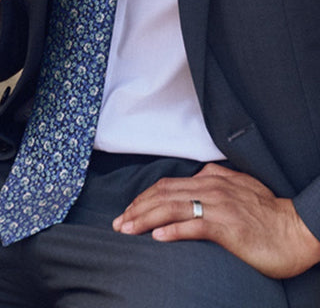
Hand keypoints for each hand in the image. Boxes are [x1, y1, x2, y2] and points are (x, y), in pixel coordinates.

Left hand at [113, 163, 319, 278]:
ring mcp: (218, 206)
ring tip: (127, 230)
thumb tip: (199, 177)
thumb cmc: (270, 214)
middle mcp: (210, 188)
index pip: (167, 185)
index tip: (129, 211)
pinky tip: (157, 238)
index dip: (144, 198)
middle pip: (163, 194)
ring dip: (145, 219)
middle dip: (137, 208)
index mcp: (211, 179)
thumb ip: (218, 182)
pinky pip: (194, 226)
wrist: (297, 230)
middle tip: (118, 223)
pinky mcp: (227, 226)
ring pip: (171, 208)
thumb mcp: (241, 188)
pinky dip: (172, 231)